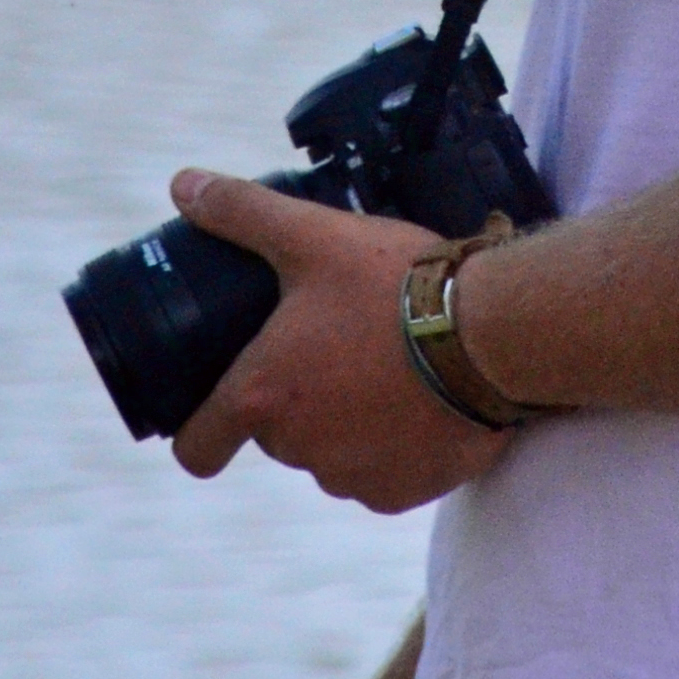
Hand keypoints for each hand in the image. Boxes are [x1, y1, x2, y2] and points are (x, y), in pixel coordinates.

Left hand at [162, 171, 508, 513]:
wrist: (494, 336)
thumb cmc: (396, 286)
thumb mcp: (313, 237)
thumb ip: (242, 213)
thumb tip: (185, 185)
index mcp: (264, 395)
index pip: (198, 448)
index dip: (198, 433)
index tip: (214, 412)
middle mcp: (300, 449)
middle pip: (274, 435)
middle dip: (294, 398)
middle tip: (330, 346)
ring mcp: (352, 478)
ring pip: (328, 454)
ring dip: (342, 422)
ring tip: (380, 367)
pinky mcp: (403, 493)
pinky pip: (379, 475)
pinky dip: (390, 445)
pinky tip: (415, 401)